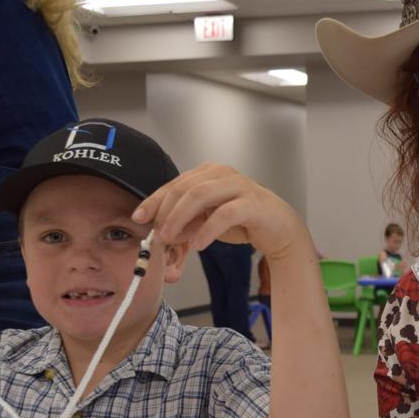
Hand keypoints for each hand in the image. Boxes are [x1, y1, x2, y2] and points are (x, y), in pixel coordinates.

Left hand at [133, 163, 310, 260]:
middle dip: (165, 212)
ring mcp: (238, 186)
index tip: (139, 217)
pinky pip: (224, 215)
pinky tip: (200, 245)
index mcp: (208, 172)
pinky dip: (207, 230)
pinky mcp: (252, 203)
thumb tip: (161, 232)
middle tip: (158, 235)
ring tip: (171, 238)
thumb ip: (186, 222)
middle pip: (183, 188)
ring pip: (200, 195)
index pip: (174, 184)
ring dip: (180, 218)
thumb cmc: (243, 221)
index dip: (154, 200)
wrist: (279, 229)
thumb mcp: (207, 220)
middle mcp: (222, 173)